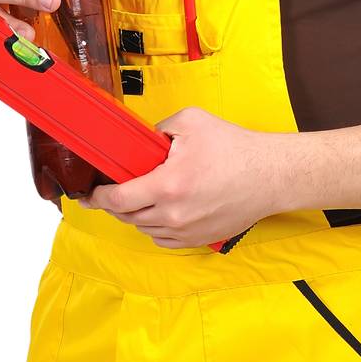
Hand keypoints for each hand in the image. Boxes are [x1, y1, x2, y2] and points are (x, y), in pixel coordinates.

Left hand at [79, 106, 279, 248]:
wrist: (269, 176)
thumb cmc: (235, 149)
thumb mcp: (191, 122)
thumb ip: (158, 131)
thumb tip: (140, 142)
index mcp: (168, 185)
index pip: (118, 199)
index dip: (98, 196)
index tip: (91, 193)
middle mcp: (174, 214)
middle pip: (127, 216)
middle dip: (116, 203)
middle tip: (114, 189)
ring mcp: (186, 231)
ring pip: (144, 228)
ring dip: (136, 214)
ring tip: (141, 195)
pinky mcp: (197, 239)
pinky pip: (163, 240)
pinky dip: (155, 227)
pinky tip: (160, 211)